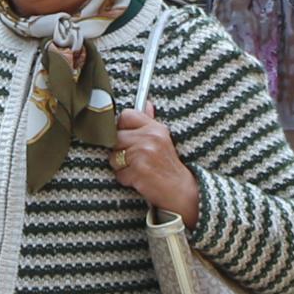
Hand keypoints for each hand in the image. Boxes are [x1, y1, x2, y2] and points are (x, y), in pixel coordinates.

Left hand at [111, 108, 197, 222]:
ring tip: (138, 169)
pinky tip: (139, 179)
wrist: (180, 190)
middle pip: (115, 137)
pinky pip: (119, 174)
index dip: (122, 127)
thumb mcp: (163, 139)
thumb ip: (150, 121)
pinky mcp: (138, 171)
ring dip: (121, 166)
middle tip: (135, 158)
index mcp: (155, 128)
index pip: (126, 115)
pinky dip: (126, 179)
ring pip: (113, 157)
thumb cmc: (168, 165)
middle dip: (120, 150)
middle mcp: (149, 138)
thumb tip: (146, 103)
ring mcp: (143, 154)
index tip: (128, 137)